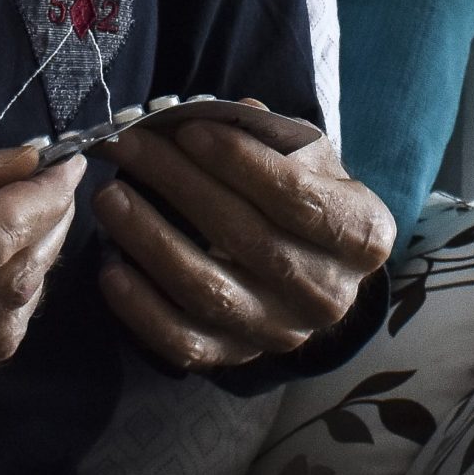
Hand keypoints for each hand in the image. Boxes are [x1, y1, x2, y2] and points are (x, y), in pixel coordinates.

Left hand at [93, 110, 393, 370]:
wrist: (312, 263)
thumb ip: (267, 135)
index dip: (242, 164)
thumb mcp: (306, 157)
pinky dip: (143, 309)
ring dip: (151, 242)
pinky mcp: (237, 358)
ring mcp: (282, 332)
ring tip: (111, 197)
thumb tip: (212, 116)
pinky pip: (185, 342)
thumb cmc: (304, 194)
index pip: (300, 200)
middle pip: (247, 239)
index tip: (188, 130)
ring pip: (211, 292)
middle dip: (181, 186)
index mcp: (362, 235)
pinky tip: (111, 269)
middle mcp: (329, 295)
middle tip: (130, 148)